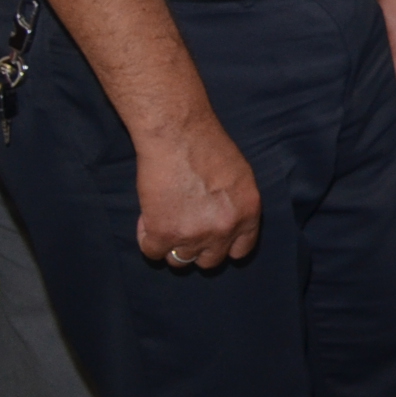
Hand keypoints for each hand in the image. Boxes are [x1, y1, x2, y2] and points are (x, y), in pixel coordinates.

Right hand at [135, 119, 260, 269]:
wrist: (179, 135)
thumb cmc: (209, 147)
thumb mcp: (240, 178)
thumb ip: (235, 206)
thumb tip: (223, 223)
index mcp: (248, 215)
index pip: (240, 251)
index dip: (224, 247)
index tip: (211, 240)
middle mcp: (225, 230)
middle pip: (209, 261)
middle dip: (197, 248)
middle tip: (184, 228)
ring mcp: (194, 235)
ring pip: (180, 261)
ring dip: (171, 245)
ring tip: (165, 219)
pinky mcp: (164, 234)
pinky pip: (152, 252)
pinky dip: (147, 238)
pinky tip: (149, 218)